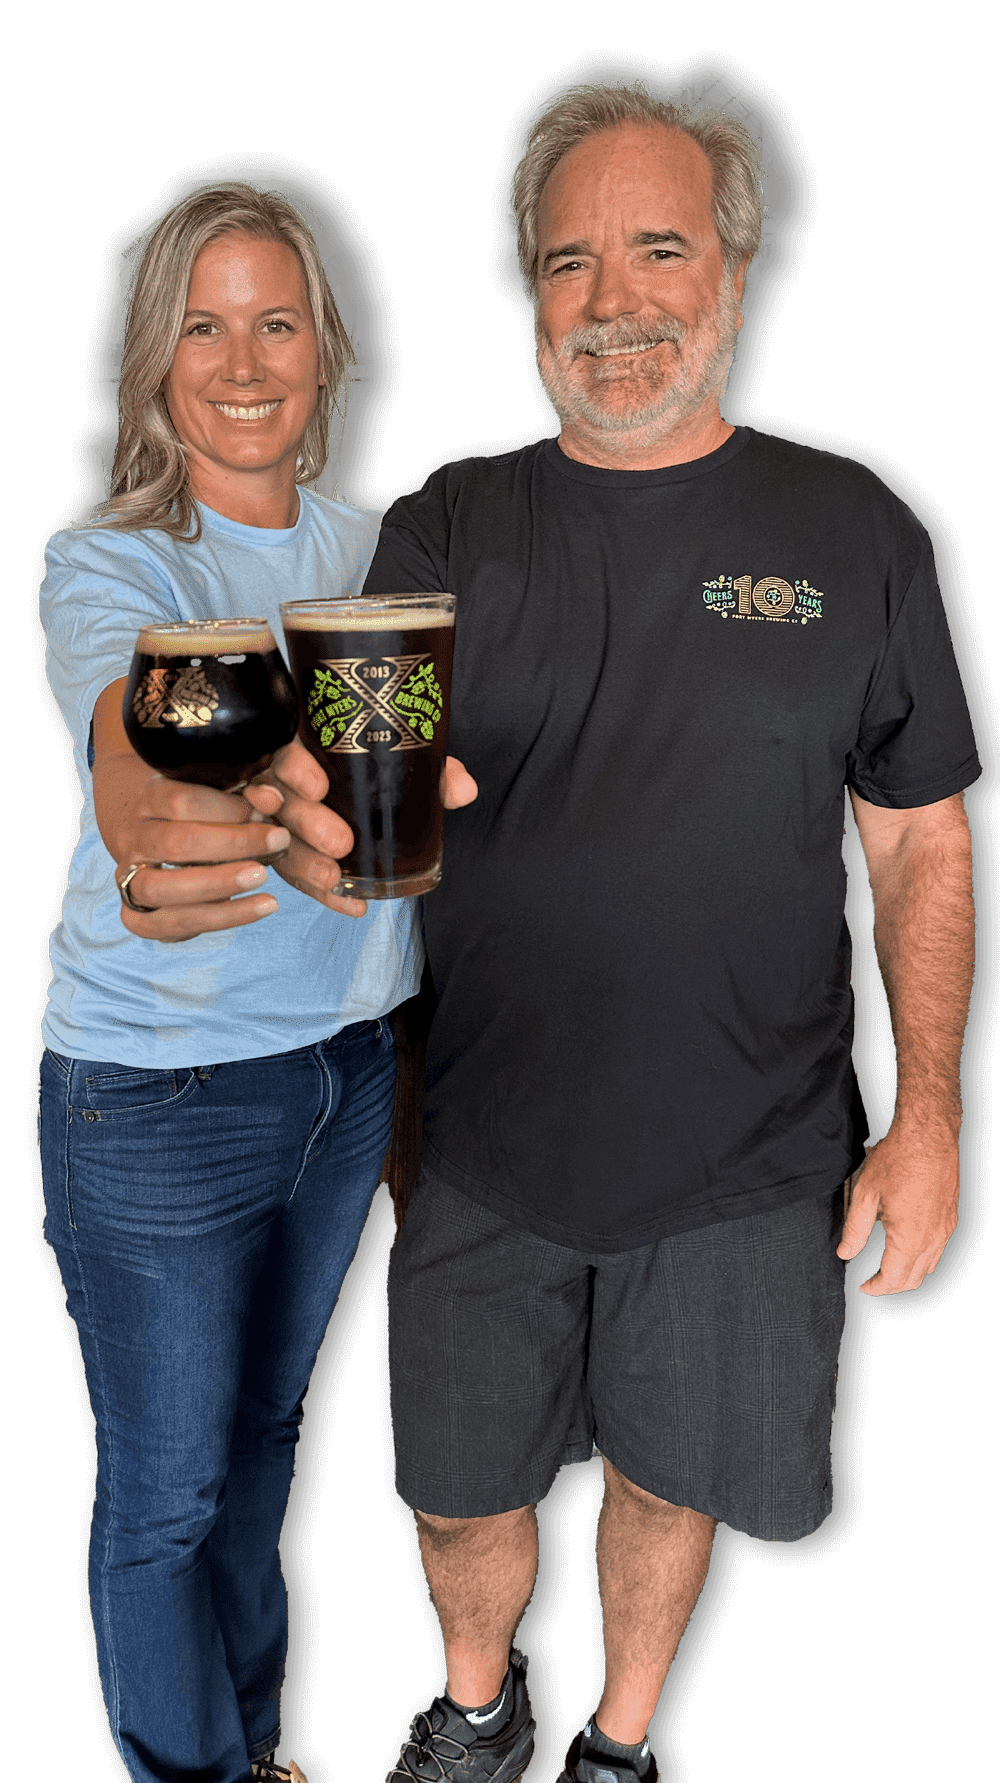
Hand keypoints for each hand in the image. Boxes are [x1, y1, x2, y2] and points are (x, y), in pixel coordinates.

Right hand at [93, 680, 290, 940]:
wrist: (135, 819)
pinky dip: (218, 919)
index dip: (229, 808)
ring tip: (266, 882)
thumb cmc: (190, 797)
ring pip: (162, 889)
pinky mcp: (139, 916)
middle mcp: (133, 836)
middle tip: (280, 839)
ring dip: (220, 886)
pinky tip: (260, 908)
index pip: (181, 800)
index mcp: (148, 795)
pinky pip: (169, 925)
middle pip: (176, 843)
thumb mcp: (210, 780)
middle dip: (234, 844)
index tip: (269, 807)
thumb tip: (274, 798)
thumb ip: (243, 786)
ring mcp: (129, 878)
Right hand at [245, 745, 479, 916]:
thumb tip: (464, 790)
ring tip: (333, 879)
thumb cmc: (381, 770)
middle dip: (305, 824)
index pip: (285, 754)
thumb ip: (433, 772)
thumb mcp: (406, 765)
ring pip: (277, 844)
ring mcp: (280, 824)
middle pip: (279, 803)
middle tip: (339, 842)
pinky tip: (352, 905)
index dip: (295, 771)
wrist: (368, 790)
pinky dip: (326, 895)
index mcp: (308, 753)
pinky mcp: (288, 856)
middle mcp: (285, 787)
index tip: (318, 787)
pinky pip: (298, 877)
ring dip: (304, 864)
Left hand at [837, 1123, 959, 1294]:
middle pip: (914, 1280)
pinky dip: (923, 1260)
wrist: (928, 1135)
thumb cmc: (898, 1159)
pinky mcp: (951, 1218)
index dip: (876, 1287)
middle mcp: (933, 1239)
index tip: (863, 1285)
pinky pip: (939, 1251)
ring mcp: (945, 1229)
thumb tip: (845, 1253)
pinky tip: (909, 1249)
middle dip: (891, 1287)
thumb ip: (854, 1229)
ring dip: (909, 1275)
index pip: (893, 1279)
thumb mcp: (865, 1193)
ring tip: (889, 1270)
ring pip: (929, 1268)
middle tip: (873, 1282)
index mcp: (910, 1238)